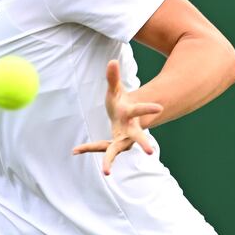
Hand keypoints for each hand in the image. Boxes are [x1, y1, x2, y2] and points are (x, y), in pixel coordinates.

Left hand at [72, 60, 162, 175]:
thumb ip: (113, 77)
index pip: (140, 109)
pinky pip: (100, 148)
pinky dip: (88, 148)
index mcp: (132, 114)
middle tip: (151, 152)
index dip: (148, 108)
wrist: (124, 117)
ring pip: (116, 150)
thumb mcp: (115, 89)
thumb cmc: (121, 102)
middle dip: (144, 143)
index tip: (159, 108)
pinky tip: (75, 150)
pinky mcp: (114, 145)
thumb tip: (112, 61)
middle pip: (138, 137)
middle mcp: (130, 130)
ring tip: (107, 173)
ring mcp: (123, 140)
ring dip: (110, 160)